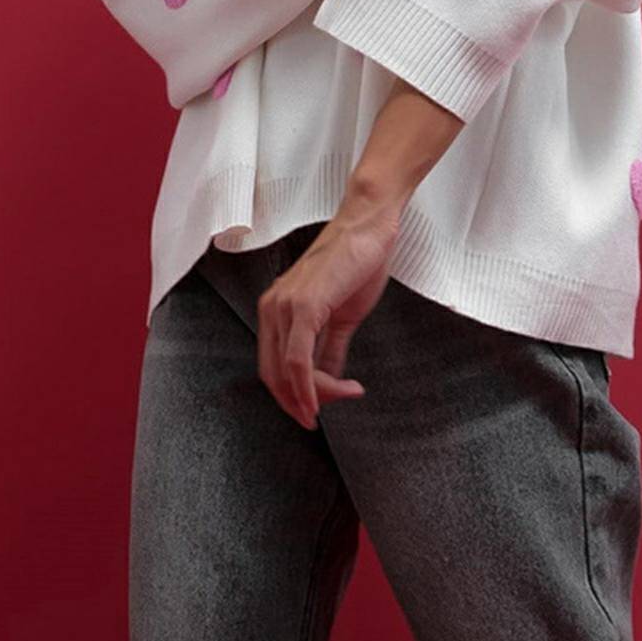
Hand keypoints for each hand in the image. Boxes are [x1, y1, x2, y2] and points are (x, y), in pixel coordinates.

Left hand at [257, 186, 404, 428]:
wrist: (369, 225)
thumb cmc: (357, 261)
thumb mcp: (342, 314)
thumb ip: (330, 349)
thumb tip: (328, 382)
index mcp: (276, 309)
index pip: (273, 368)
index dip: (292, 396)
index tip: (315, 411)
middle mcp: (272, 308)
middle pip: (274, 376)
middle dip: (299, 403)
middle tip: (323, 415)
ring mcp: (284, 306)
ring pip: (288, 373)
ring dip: (316, 396)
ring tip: (347, 395)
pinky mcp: (303, 306)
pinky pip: (299, 360)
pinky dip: (317, 385)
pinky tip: (342, 389)